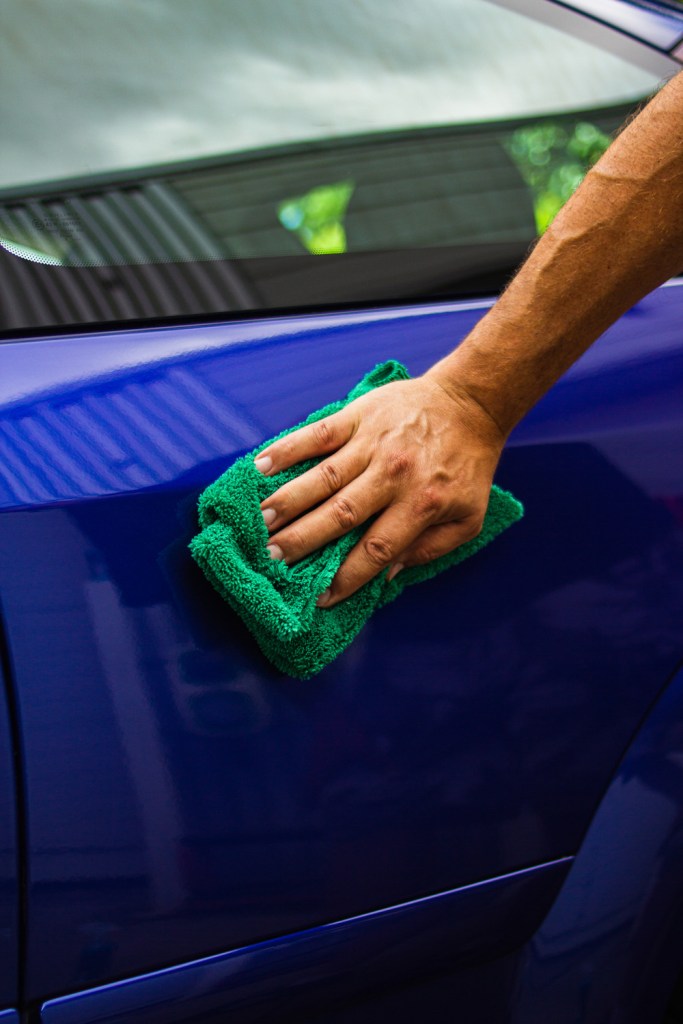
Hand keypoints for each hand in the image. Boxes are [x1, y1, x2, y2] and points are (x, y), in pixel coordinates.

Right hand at [255, 373, 506, 607]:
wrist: (470, 404)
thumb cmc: (466, 466)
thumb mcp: (467, 518)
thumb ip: (431, 550)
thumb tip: (388, 575)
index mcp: (422, 504)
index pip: (376, 550)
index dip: (346, 577)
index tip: (319, 597)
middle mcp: (394, 475)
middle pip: (340, 515)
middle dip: (302, 540)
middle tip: (270, 558)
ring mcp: (374, 443)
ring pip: (324, 477)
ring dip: (288, 499)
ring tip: (260, 520)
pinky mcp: (359, 415)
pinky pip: (318, 434)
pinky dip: (288, 450)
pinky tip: (261, 466)